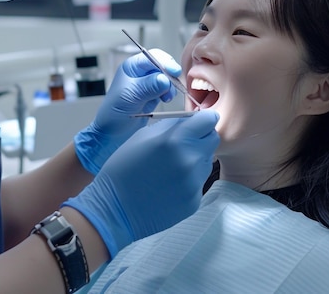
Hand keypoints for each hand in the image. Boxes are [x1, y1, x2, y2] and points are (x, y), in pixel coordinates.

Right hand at [64, 110, 219, 257]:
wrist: (115, 207)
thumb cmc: (124, 167)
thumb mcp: (142, 136)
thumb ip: (170, 125)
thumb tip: (188, 121)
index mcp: (175, 140)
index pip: (209, 121)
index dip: (203, 120)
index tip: (196, 123)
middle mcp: (189, 160)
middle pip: (213, 139)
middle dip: (201, 137)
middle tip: (185, 142)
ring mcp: (194, 183)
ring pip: (206, 160)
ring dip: (195, 158)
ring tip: (171, 165)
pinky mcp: (194, 200)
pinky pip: (199, 181)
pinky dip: (189, 178)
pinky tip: (169, 183)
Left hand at [74, 49, 179, 174]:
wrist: (112, 132)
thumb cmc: (114, 113)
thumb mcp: (131, 97)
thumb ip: (148, 86)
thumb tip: (164, 79)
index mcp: (131, 67)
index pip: (152, 57)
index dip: (165, 63)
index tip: (174, 72)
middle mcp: (140, 72)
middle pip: (162, 65)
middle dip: (169, 75)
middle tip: (172, 88)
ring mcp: (147, 83)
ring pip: (166, 77)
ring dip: (170, 86)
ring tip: (166, 98)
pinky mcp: (152, 94)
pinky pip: (166, 88)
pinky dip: (169, 93)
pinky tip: (165, 100)